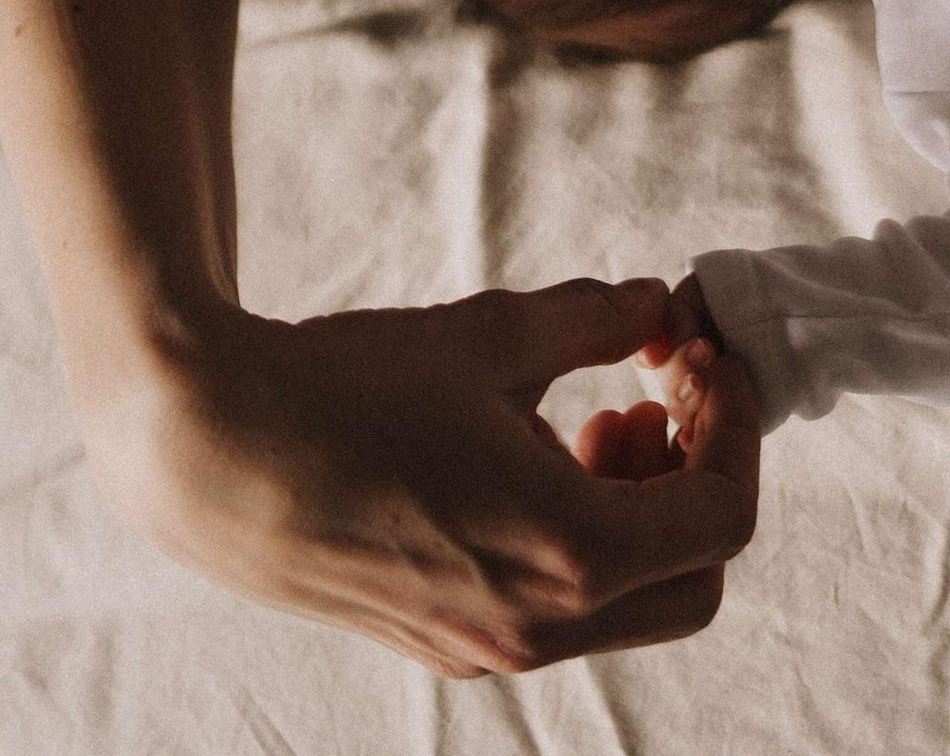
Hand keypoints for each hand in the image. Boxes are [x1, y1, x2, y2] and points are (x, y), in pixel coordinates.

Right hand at [84, 277, 758, 678]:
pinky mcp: (441, 639)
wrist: (213, 455)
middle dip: (700, 481)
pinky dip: (578, 538)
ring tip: (594, 418)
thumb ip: (593, 320)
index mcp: (570, 553)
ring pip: (628, 605)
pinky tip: (528, 454)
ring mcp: (486, 646)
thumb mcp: (491, 335)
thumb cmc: (349, 391)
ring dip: (641, 513)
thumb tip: (654, 303)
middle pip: (694, 581)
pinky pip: (557, 610)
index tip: (702, 359)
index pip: (723, 517)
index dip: (736, 428)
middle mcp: (538, 626)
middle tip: (660, 394)